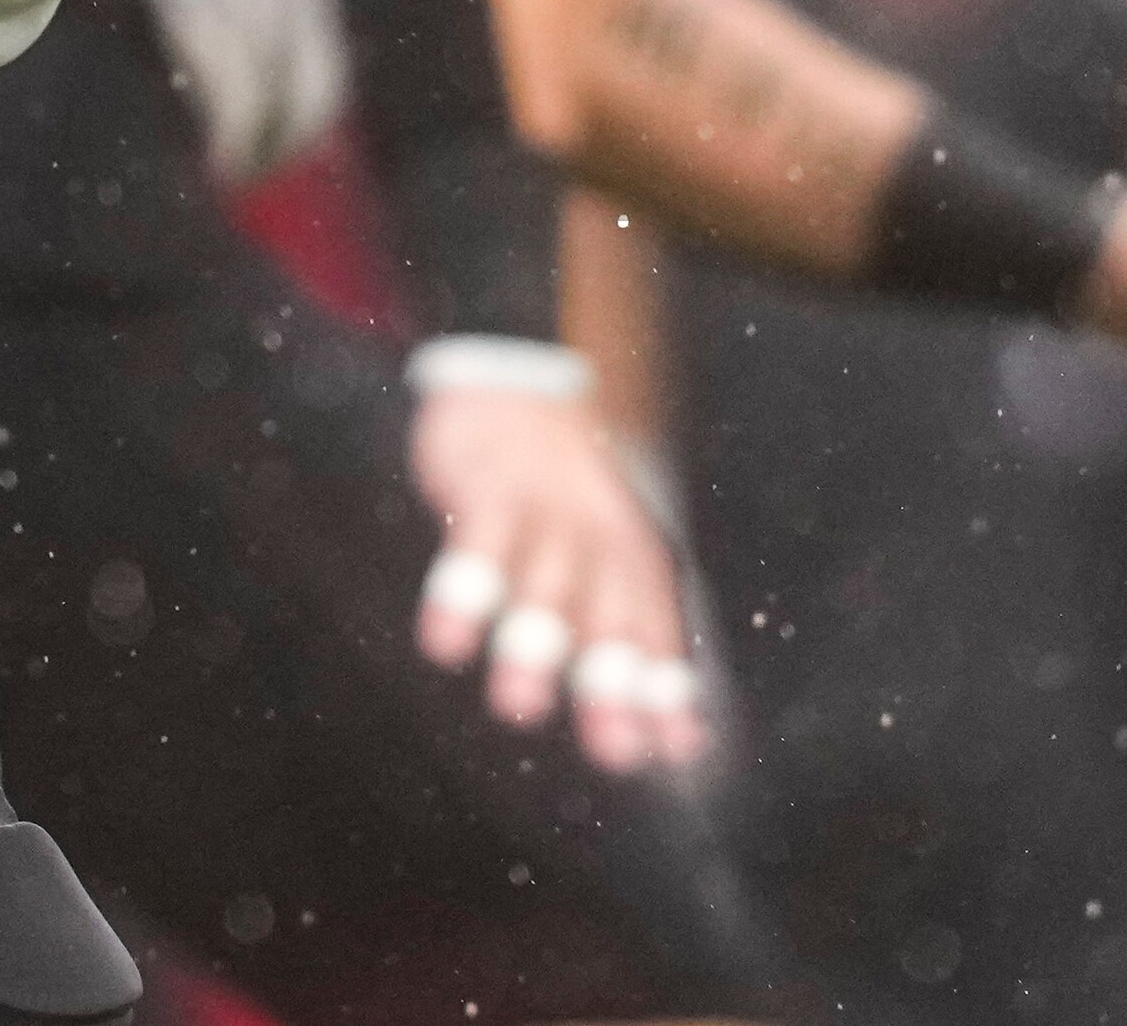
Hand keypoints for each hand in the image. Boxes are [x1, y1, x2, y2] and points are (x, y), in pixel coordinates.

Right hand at [405, 367, 703, 773]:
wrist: (526, 375)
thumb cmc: (570, 494)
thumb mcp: (606, 554)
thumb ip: (623, 638)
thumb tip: (671, 741)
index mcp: (637, 561)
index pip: (659, 636)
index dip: (667, 695)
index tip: (678, 751)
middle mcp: (601, 544)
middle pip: (610, 624)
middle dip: (613, 688)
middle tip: (615, 750)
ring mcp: (547, 517)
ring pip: (543, 591)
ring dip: (532, 649)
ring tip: (521, 707)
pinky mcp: (491, 491)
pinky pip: (477, 546)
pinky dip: (462, 595)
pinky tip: (448, 641)